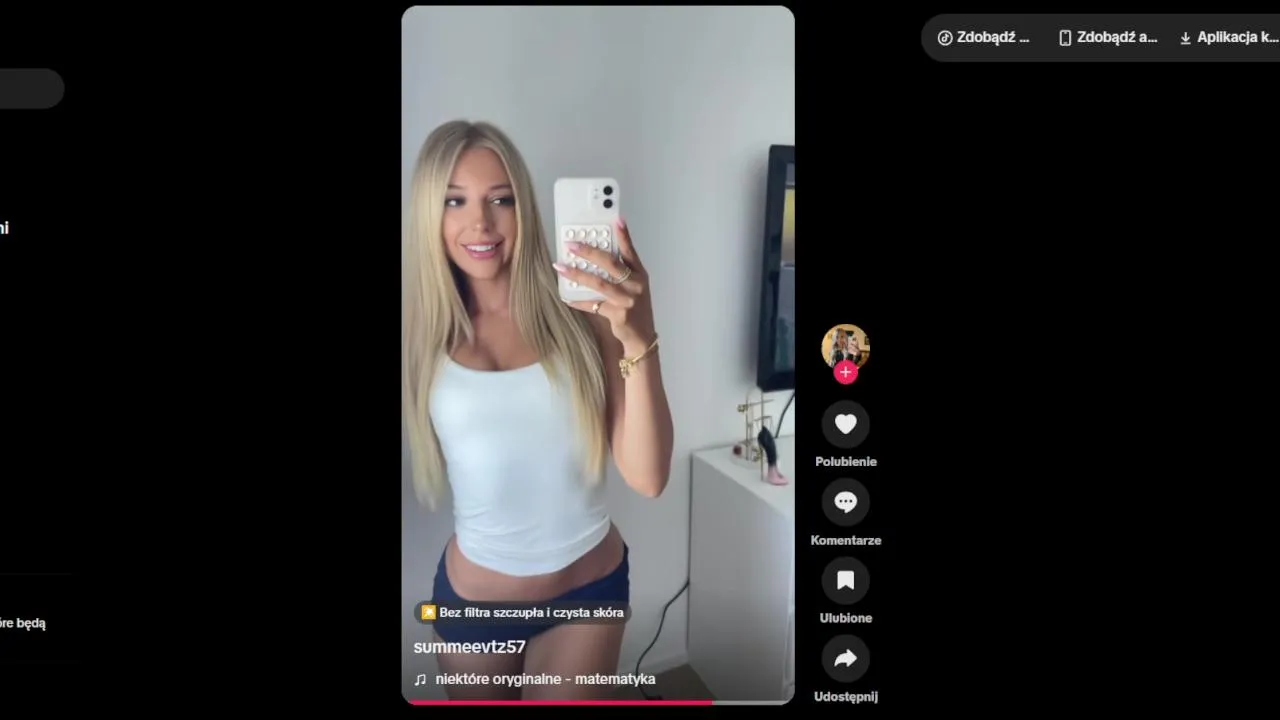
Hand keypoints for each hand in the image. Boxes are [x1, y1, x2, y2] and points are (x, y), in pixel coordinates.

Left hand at [554, 217, 655, 353]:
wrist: (642, 337)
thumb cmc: (634, 308)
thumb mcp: (633, 288)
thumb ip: (620, 273)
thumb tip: (594, 257)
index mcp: (641, 275)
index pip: (631, 252)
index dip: (624, 236)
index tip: (617, 220)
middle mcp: (636, 285)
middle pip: (611, 264)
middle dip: (590, 252)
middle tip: (572, 245)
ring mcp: (628, 300)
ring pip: (599, 283)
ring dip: (578, 274)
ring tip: (561, 267)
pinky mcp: (618, 314)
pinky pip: (593, 305)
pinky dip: (578, 301)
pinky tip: (566, 297)